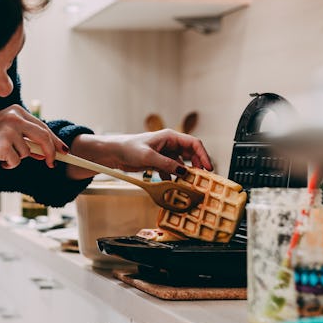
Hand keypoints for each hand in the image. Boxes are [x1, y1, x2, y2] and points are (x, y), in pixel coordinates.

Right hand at [0, 104, 67, 168]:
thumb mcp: (7, 132)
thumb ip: (25, 138)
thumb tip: (45, 153)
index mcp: (17, 111)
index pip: (42, 127)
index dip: (55, 141)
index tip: (64, 151)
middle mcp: (14, 117)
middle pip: (43, 137)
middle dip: (50, 152)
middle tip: (51, 164)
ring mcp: (9, 130)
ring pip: (28, 153)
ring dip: (18, 159)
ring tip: (3, 155)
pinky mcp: (3, 144)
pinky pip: (16, 161)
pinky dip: (9, 165)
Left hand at [84, 129, 212, 179]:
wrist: (113, 153)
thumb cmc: (128, 148)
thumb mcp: (148, 157)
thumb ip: (167, 164)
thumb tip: (184, 172)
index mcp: (170, 137)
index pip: (193, 144)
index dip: (203, 155)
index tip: (208, 168)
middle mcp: (170, 144)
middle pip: (190, 154)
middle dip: (197, 166)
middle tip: (201, 179)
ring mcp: (165, 154)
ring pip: (182, 164)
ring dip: (185, 174)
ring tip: (188, 184)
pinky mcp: (159, 162)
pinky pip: (172, 170)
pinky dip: (173, 178)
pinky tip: (172, 185)